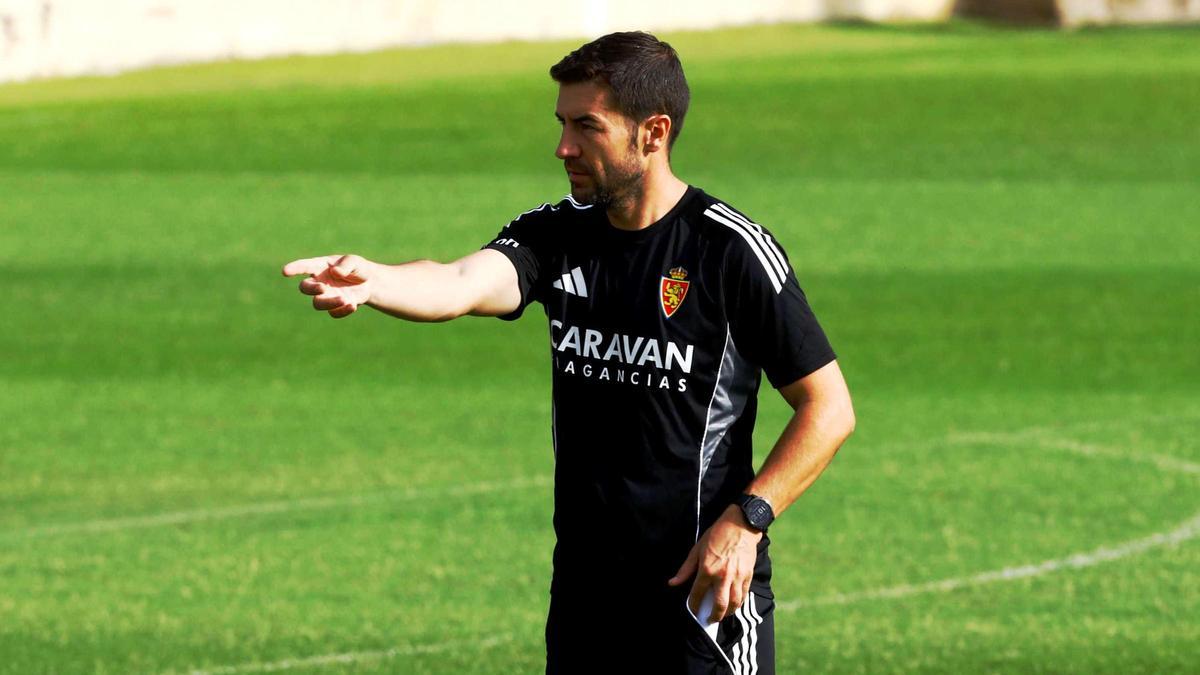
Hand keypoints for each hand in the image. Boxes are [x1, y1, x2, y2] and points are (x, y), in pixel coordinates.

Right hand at [281, 254, 373, 318]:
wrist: (369, 283)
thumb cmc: (358, 268)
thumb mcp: (354, 262)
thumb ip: (346, 265)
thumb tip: (335, 272)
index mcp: (320, 267)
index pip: (305, 266)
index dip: (295, 268)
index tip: (285, 271)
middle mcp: (319, 282)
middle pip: (305, 288)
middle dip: (311, 289)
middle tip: (323, 288)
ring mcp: (326, 296)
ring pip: (317, 303)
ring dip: (329, 303)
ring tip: (344, 299)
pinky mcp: (335, 308)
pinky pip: (333, 313)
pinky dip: (342, 311)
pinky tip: (353, 305)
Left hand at [668, 504, 762, 622]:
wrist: (740, 525)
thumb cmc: (716, 535)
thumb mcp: (697, 549)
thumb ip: (686, 569)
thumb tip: (673, 583)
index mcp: (707, 570)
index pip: (697, 594)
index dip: (693, 605)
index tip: (693, 610)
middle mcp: (723, 576)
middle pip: (719, 606)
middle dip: (714, 616)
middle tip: (710, 620)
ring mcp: (737, 577)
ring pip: (734, 603)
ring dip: (728, 612)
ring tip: (722, 614)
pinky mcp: (748, 575)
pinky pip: (744, 595)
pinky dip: (738, 603)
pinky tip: (734, 604)